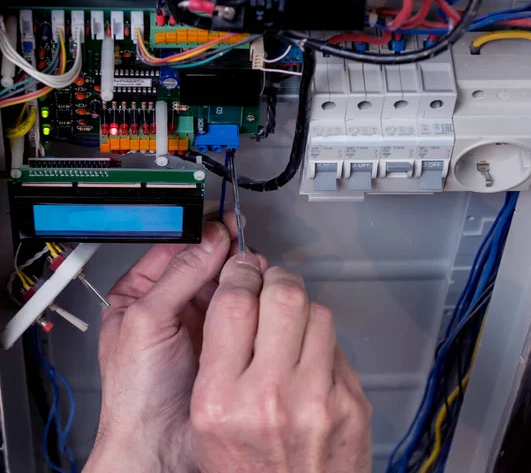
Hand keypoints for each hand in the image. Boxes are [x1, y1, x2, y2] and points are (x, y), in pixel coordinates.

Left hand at [85, 213, 264, 472]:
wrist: (159, 446)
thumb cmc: (136, 393)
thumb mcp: (149, 321)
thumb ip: (179, 276)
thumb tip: (209, 239)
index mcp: (140, 293)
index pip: (173, 248)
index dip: (200, 233)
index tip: (224, 222)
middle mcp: (170, 303)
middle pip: (202, 261)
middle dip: (225, 252)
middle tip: (244, 247)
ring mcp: (197, 320)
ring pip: (223, 282)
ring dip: (239, 273)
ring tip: (252, 268)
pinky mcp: (221, 337)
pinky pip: (238, 307)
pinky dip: (250, 297)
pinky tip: (256, 293)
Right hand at [189, 255, 372, 472]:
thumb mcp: (206, 423)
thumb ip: (218, 358)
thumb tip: (240, 296)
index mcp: (221, 401)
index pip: (233, 304)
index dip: (239, 274)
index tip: (242, 271)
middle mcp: (270, 397)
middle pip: (283, 294)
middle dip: (276, 279)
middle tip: (270, 283)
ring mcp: (318, 399)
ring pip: (317, 311)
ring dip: (302, 309)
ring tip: (290, 327)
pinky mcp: (351, 403)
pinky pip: (336, 344)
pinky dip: (321, 342)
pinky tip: (309, 361)